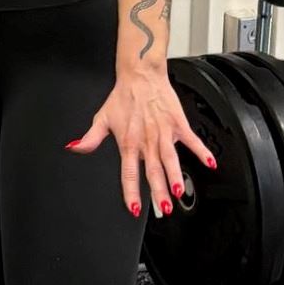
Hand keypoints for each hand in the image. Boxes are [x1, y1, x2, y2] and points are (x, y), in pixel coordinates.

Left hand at [68, 64, 214, 219]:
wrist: (140, 75)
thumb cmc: (123, 97)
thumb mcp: (101, 119)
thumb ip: (90, 139)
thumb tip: (75, 148)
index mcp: (128, 143)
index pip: (128, 173)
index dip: (131, 192)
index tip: (134, 208)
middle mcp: (146, 140)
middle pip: (152, 171)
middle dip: (158, 191)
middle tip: (164, 208)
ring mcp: (163, 132)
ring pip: (170, 159)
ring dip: (174, 176)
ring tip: (178, 192)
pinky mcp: (177, 123)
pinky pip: (191, 140)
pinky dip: (201, 151)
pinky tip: (209, 163)